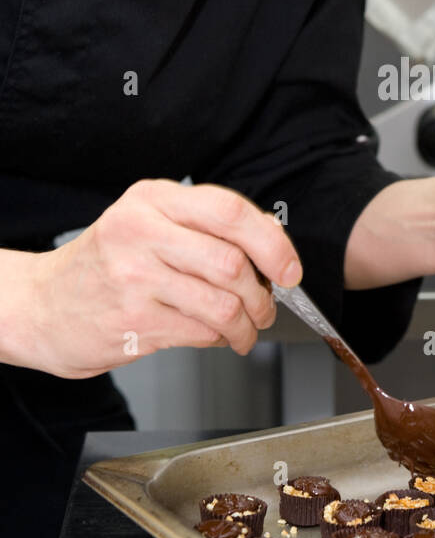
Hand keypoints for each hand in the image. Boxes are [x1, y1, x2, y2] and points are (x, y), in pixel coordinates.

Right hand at [8, 179, 301, 377]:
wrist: (43, 305)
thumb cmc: (105, 264)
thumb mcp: (149, 223)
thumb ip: (206, 225)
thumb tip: (270, 239)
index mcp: (153, 198)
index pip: (231, 212)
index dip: (272, 243)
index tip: (289, 268)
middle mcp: (141, 231)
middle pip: (232, 262)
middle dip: (263, 293)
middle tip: (267, 306)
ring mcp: (134, 277)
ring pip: (222, 304)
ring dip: (246, 324)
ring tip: (245, 329)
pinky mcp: (133, 320)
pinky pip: (201, 332)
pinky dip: (219, 338)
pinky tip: (215, 336)